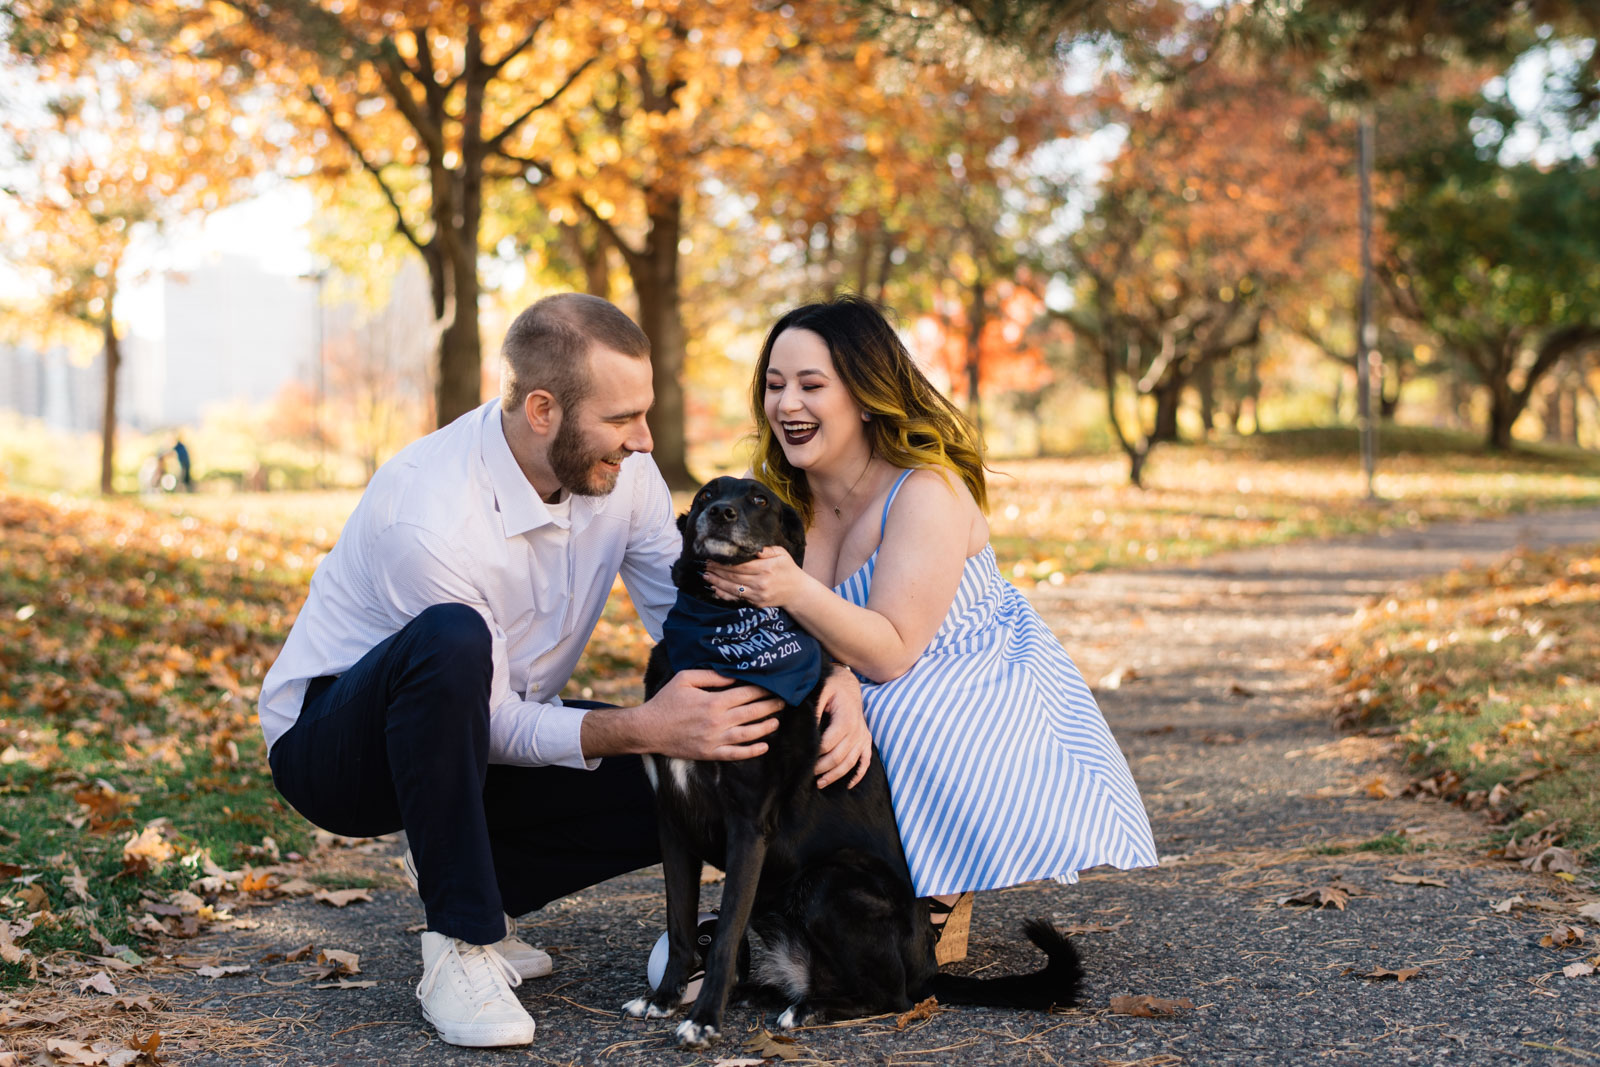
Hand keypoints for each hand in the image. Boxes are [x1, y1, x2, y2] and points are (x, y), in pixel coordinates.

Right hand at [632, 669, 783, 760]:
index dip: (763, 690)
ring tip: (776, 721)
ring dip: (765, 728)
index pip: (747, 694)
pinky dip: (752, 752)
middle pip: (752, 713)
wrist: (648, 729)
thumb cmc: (666, 701)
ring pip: (748, 734)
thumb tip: (734, 675)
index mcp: (714, 702)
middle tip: (783, 702)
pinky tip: (763, 747)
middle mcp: (718, 721)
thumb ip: (711, 675)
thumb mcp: (685, 679)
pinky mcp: (710, 753)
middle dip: (770, 706)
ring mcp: (715, 740)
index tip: (774, 686)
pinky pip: (736, 754)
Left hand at [705, 546, 809, 607]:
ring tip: (705, 576)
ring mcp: (758, 595)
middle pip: (733, 576)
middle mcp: (761, 582)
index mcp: (766, 568)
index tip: (713, 558)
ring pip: (732, 588)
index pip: (740, 565)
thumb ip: (766, 550)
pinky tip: (715, 589)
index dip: (724, 563)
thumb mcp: (782, 554)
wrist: (798, 592)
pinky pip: (737, 599)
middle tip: (705, 565)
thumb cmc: (788, 569)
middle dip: (717, 571)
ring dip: (717, 582)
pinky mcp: (756, 603)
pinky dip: (724, 594)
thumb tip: (752, 547)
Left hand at [813, 665, 871, 788]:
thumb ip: (815, 710)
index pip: (829, 743)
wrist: (848, 684)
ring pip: (851, 762)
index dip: (815, 754)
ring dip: (836, 775)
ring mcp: (863, 737)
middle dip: (822, 768)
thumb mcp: (821, 692)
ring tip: (820, 783)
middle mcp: (857, 730)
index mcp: (846, 719)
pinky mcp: (866, 740)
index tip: (802, 759)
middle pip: (839, 756)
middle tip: (807, 774)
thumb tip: (806, 730)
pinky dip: (858, 775)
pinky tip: (848, 785)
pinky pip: (865, 761)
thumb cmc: (832, 687)